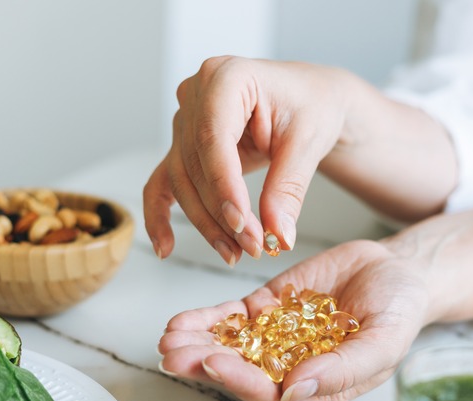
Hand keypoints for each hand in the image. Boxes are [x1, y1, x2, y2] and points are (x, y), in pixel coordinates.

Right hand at [143, 56, 352, 264]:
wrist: (311, 100)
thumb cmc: (312, 105)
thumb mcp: (309, 143)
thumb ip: (288, 188)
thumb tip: (278, 234)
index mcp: (227, 76)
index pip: (213, 137)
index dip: (223, 185)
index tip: (241, 223)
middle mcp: (196, 94)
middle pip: (195, 164)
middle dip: (222, 213)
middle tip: (253, 246)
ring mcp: (185, 119)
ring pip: (182, 181)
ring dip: (206, 222)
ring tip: (236, 252)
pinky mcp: (184, 145)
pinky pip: (164, 181)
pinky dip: (160, 214)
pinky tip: (166, 247)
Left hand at [157, 239, 427, 400]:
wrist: (396, 270)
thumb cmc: (399, 310)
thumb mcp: (383, 341)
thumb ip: (342, 368)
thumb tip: (296, 390)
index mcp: (318, 386)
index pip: (272, 394)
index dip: (241, 382)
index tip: (215, 364)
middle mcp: (291, 366)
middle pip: (241, 372)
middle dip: (205, 364)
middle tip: (175, 355)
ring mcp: (276, 336)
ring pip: (230, 345)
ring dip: (197, 343)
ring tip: (170, 338)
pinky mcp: (268, 308)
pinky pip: (232, 317)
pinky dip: (207, 319)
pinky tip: (182, 321)